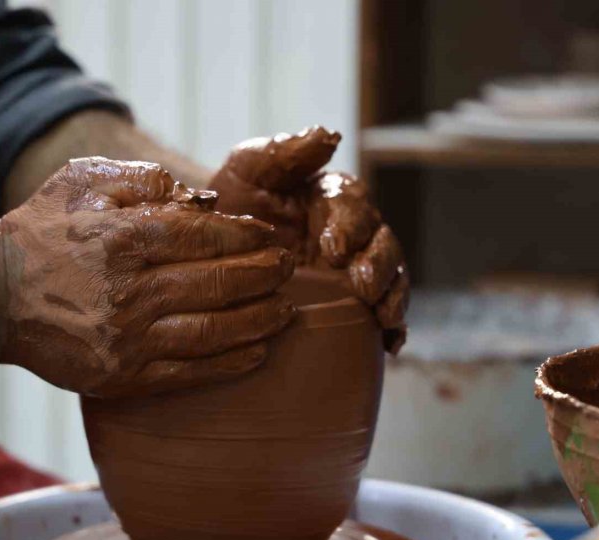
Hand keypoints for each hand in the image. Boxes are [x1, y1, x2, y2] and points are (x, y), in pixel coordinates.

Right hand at [0, 157, 295, 397]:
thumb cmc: (42, 232)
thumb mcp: (83, 183)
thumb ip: (144, 181)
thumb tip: (202, 200)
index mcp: (122, 238)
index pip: (204, 237)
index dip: (247, 237)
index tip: (269, 237)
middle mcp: (128, 290)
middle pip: (217, 284)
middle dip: (264, 276)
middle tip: (289, 269)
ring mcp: (126, 339)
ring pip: (212, 331)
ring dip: (259, 321)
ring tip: (286, 311)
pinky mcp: (121, 377)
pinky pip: (189, 374)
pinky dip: (230, 364)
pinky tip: (258, 353)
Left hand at [209, 127, 408, 352]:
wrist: (205, 259)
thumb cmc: (227, 206)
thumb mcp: (246, 172)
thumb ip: (283, 152)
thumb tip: (329, 135)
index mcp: (329, 197)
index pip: (352, 203)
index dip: (350, 224)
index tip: (334, 247)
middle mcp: (350, 232)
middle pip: (380, 242)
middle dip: (378, 263)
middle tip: (363, 285)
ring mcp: (351, 271)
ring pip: (389, 277)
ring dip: (393, 295)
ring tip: (384, 316)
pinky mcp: (349, 306)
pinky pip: (380, 315)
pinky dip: (393, 329)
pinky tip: (390, 345)